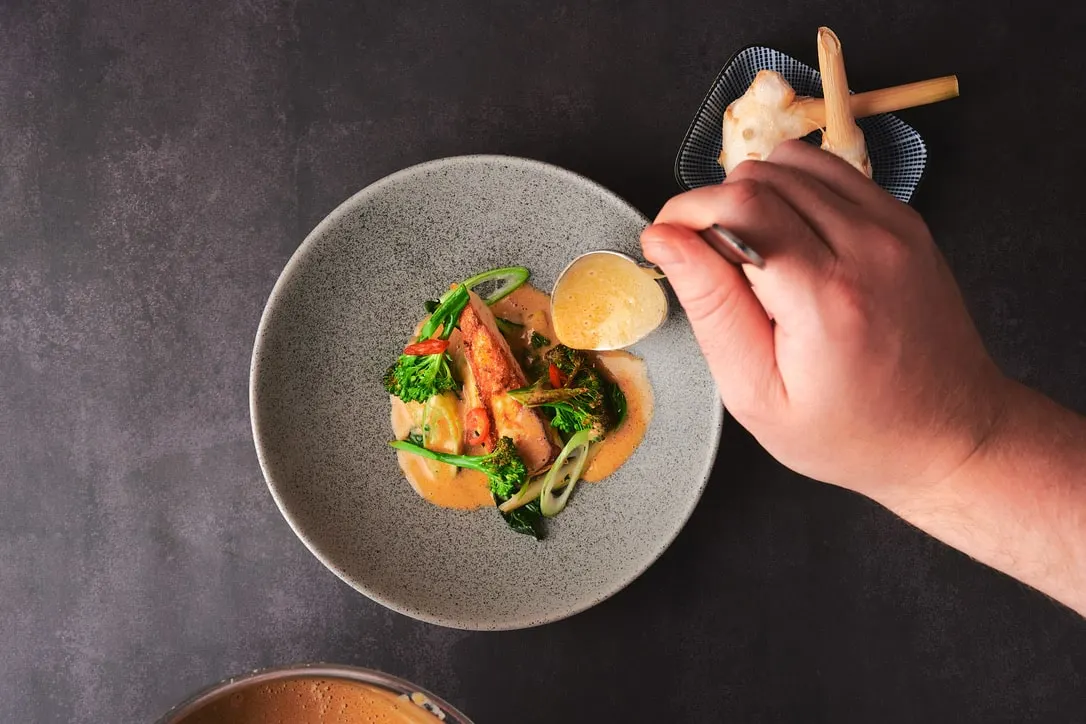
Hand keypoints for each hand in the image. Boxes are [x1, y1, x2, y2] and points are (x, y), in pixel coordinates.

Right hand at [641, 141, 1007, 502]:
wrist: (948, 434)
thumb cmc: (849, 433)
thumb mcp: (757, 394)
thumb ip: (710, 308)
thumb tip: (665, 239)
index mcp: (825, 298)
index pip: (739, 206)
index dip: (686, 213)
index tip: (666, 242)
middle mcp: (867, 246)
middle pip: (760, 176)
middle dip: (714, 207)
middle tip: (709, 263)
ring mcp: (893, 226)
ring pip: (792, 162)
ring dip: (752, 195)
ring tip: (751, 254)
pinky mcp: (903, 219)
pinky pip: (829, 171)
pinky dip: (792, 192)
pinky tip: (789, 243)